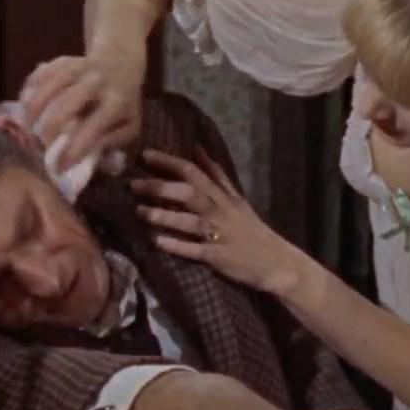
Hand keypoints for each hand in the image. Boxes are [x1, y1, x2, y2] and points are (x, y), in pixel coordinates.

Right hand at [18, 52, 145, 170]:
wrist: (121, 62)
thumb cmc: (123, 102)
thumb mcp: (129, 124)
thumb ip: (112, 140)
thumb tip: (88, 155)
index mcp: (117, 102)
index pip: (93, 129)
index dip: (74, 151)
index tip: (59, 168)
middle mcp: (98, 82)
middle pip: (69, 102)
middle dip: (51, 127)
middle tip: (42, 145)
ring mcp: (80, 67)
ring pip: (53, 82)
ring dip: (36, 106)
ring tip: (28, 126)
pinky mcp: (65, 60)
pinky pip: (43, 72)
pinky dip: (31, 88)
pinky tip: (25, 104)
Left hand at [133, 148, 306, 298]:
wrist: (276, 261)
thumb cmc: (250, 229)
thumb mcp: (235, 197)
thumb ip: (215, 174)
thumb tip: (197, 148)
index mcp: (222, 196)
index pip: (194, 172)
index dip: (169, 162)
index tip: (145, 155)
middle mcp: (220, 211)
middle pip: (190, 193)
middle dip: (161, 187)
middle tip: (133, 185)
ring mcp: (220, 234)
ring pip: (191, 221)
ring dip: (165, 216)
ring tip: (141, 212)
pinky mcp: (220, 257)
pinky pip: (197, 250)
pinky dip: (178, 245)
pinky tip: (158, 241)